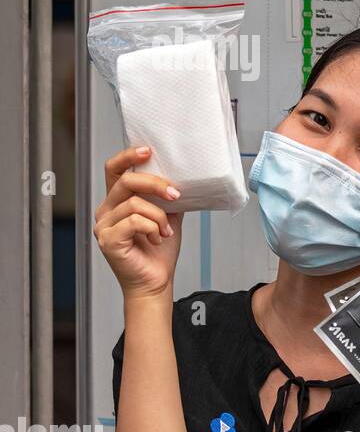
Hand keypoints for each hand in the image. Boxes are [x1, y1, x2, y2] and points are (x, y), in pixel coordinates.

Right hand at [94, 146, 182, 299]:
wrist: (156, 281)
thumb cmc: (159, 251)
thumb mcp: (168, 216)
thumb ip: (167, 197)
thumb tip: (184, 177)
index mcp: (117, 202)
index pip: (114, 170)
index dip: (128, 157)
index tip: (148, 151)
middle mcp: (106, 210)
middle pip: (126, 182)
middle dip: (155, 184)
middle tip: (175, 195)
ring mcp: (104, 225)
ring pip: (135, 204)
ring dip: (159, 217)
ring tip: (165, 232)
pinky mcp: (108, 240)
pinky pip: (135, 221)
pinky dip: (152, 228)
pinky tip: (156, 239)